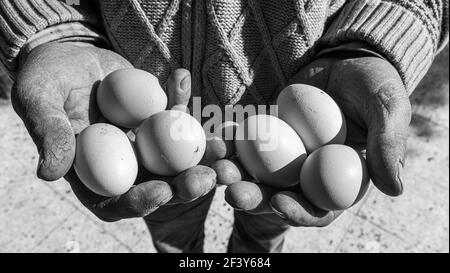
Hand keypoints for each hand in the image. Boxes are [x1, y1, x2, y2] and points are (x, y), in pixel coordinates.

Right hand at [12, 42, 215, 221]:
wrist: (65, 56)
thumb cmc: (45, 82)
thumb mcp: (38, 102)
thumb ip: (48, 134)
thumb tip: (49, 173)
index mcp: (93, 176)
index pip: (118, 201)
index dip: (141, 201)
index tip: (161, 191)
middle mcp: (124, 165)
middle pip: (158, 184)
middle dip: (186, 185)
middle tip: (209, 177)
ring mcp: (144, 143)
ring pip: (177, 156)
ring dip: (202, 154)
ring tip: (222, 145)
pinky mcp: (157, 118)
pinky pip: (175, 114)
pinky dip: (182, 100)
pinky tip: (183, 80)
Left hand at [222, 45, 411, 226]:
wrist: (348, 60)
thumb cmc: (374, 85)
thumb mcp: (388, 109)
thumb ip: (389, 144)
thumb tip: (394, 188)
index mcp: (338, 180)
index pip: (318, 209)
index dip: (299, 213)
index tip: (280, 204)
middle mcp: (308, 174)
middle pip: (278, 196)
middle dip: (255, 198)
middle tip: (234, 192)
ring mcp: (284, 155)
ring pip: (256, 173)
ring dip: (235, 173)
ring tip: (218, 167)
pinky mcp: (267, 134)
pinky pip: (245, 142)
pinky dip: (230, 143)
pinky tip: (216, 140)